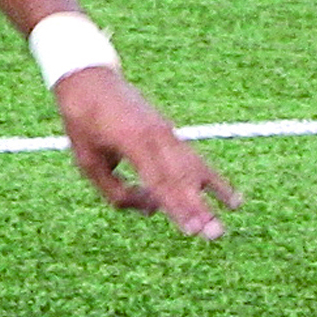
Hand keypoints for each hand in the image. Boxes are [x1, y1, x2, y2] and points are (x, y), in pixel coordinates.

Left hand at [52, 66, 240, 240]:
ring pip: (194, 167)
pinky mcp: (171, 135)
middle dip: (198, 209)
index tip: (192, 229)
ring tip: (232, 213)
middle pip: (182, 178)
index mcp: (133, 141)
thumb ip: (116, 191)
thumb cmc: (84, 124)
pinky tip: (233, 198)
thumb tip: (152, 209)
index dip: (176, 207)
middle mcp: (157, 137)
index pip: (159, 182)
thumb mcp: (88, 162)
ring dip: (213, 193)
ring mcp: (167, 134)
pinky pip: (194, 160)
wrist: (90, 82)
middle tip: (215, 233)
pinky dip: (212, 178)